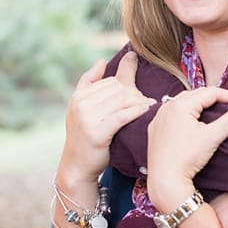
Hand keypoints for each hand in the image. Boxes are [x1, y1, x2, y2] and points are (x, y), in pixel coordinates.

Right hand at [58, 52, 154, 181]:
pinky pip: (122, 115)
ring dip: (139, 102)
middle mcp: (81, 104)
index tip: (139, 93)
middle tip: (147, 101)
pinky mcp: (97, 132)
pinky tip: (145, 111)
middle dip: (134, 93)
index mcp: (78, 96)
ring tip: (150, 106)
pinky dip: (136, 111)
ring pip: (121, 100)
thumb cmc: (85, 138)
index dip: (127, 85)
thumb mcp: (82, 109)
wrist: (76, 166)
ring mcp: (87, 118)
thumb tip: (102, 60)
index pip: (110, 81)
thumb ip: (90, 84)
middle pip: (117, 89)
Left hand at [145, 86, 227, 210]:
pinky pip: (170, 114)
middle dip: (214, 98)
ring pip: (182, 103)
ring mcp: (158, 117)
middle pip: (195, 95)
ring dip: (198, 104)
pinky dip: (183, 113)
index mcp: (180, 105)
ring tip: (214, 112)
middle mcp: (166, 107)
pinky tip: (191, 121)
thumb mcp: (213, 136)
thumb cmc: (188, 158)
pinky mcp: (154, 129)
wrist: (165, 180)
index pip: (210, 92)